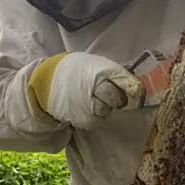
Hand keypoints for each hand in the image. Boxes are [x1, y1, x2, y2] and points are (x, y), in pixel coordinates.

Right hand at [27, 52, 143, 128]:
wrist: (48, 83)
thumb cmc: (75, 71)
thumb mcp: (93, 64)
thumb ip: (112, 73)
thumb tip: (133, 83)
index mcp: (100, 70)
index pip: (122, 79)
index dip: (131, 86)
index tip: (137, 91)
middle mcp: (96, 87)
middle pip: (118, 99)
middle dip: (118, 98)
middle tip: (111, 94)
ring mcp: (90, 105)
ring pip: (108, 110)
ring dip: (105, 106)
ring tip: (92, 98)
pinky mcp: (85, 119)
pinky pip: (98, 119)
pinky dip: (95, 115)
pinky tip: (85, 106)